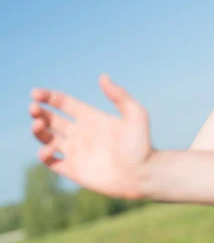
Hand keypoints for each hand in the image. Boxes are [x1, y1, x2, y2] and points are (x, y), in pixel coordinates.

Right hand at [29, 74, 151, 198]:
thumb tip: (102, 76)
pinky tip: (48, 149)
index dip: (49, 97)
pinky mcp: (73, 170)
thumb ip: (119, 95)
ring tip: (38, 124)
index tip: (35, 93)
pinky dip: (44, 155)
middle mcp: (81, 133)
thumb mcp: (135, 114)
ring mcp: (76, 151)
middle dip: (38, 112)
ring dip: (38, 131)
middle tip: (34, 108)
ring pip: (47, 138)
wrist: (143, 173)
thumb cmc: (141, 143)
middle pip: (51, 119)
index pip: (64, 103)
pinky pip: (51, 162)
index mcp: (91, 117)